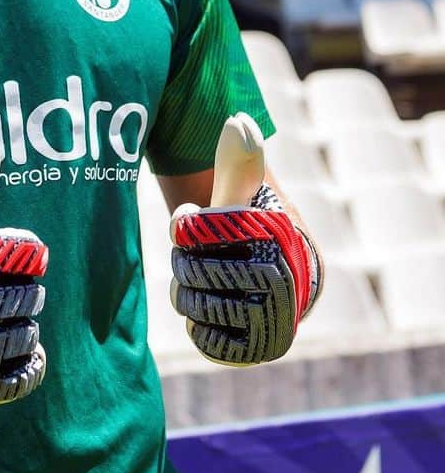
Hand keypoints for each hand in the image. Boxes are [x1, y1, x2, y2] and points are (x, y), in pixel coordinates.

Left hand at [169, 114, 320, 365]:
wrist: (267, 274)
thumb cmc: (249, 225)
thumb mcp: (242, 190)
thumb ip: (239, 160)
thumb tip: (240, 121)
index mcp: (282, 246)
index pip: (203, 234)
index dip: (187, 225)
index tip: (193, 215)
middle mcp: (286, 289)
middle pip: (193, 271)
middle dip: (186, 260)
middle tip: (199, 253)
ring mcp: (271, 323)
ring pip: (193, 303)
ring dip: (187, 290)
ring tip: (203, 278)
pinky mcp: (254, 351)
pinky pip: (203, 338)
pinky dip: (196, 323)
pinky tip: (206, 308)